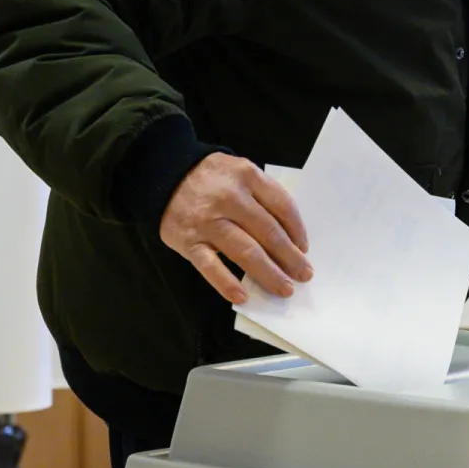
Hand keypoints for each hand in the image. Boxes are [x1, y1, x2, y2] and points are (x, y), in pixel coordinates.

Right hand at [160, 153, 311, 303]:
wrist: (163, 174)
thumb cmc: (211, 176)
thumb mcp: (240, 170)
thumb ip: (263, 194)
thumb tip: (289, 233)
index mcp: (247, 177)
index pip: (282, 206)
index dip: (298, 230)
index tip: (304, 248)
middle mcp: (229, 199)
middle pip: (268, 232)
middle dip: (290, 257)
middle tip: (304, 274)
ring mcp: (208, 222)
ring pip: (245, 252)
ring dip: (269, 274)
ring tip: (284, 288)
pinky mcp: (188, 241)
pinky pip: (210, 267)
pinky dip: (227, 284)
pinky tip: (243, 297)